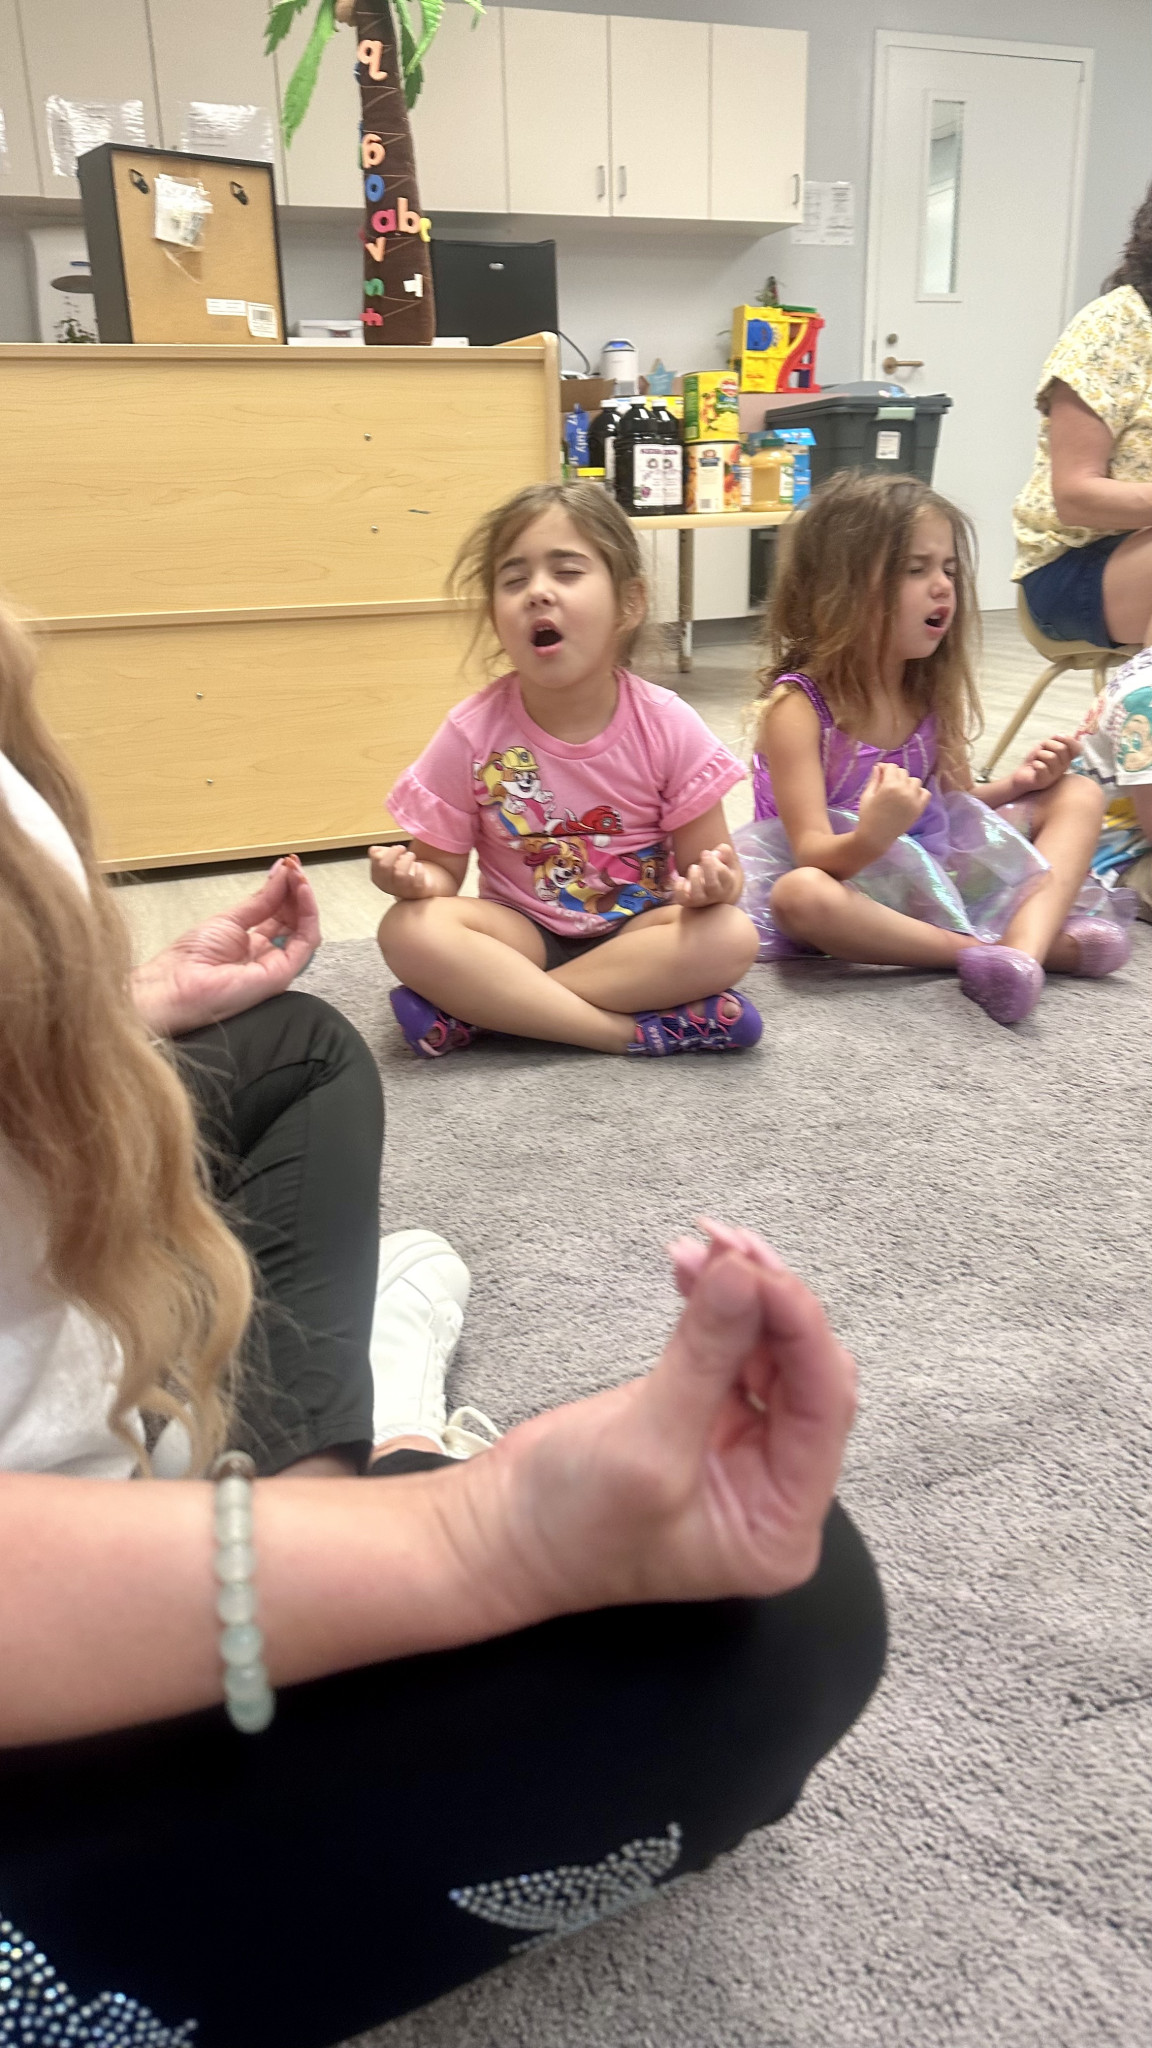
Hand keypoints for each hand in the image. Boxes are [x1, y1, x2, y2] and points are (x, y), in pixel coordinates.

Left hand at [130, 857, 319, 1036]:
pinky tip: (302, 890)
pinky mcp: (284, 972)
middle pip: (294, 921)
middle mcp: (269, 955)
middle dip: (296, 891)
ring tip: (298, 874)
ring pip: (305, 929)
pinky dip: (309, 913)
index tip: (287, 867)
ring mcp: (278, 966)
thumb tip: (281, 875)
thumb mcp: (230, 919)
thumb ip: (261, 900)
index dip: (285, 890)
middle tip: (295, 866)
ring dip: (305, 898)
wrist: (177, 984)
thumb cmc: (193, 955)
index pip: (280, 914)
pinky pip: (306, 940)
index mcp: (253, 945)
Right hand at [369, 844, 438, 899]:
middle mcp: (387, 887)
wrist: (421, 882)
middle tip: (403, 848)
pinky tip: (419, 866)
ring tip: (411, 855)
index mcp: (377, 878)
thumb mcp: (390, 858)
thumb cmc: (403, 868)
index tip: (396, 847)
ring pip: (400, 874)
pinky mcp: (416, 892)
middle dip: (394, 853)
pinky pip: (416, 880)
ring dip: (406, 860)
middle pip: (385, 867)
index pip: (377, 863)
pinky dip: (419, 869)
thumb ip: (379, 853)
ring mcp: (401, 891)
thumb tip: (374, 850)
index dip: (387, 852)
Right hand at [454, 1222, 856, 1625]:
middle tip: (732, 1249)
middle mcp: (777, 1485)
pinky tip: (694, 1267)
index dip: (802, 1332)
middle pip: (807, 1374)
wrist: (502, 1530)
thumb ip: (703, 1358)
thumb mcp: (644, 1446)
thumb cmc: (571, 1526)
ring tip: (707, 1245)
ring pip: (774, 1350)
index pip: (822, 1410)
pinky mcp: (709, 1412)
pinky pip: (735, 1346)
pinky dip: (719, 1304)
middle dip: (772, 1304)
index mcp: (782, 1523)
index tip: (761, 1271)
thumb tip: (743, 1276)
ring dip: (744, 1292)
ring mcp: (745, 1447)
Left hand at [671, 842, 742, 907]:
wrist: (716, 894)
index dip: (713, 862)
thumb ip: (726, 853)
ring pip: (697, 895)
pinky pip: (682, 899)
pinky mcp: (688, 902)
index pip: (723, 874)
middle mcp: (715, 895)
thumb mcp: (728, 862)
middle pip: (712, 886)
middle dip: (707, 869)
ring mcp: (701, 900)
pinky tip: (680, 878)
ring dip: (694, 879)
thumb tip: (718, 851)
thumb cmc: (721, 873)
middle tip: (703, 854)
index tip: (706, 852)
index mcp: (727, 883)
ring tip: (693, 867)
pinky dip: (679, 889)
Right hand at [855, 762, 929, 853]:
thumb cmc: (867, 816)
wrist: (876, 837)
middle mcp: (904, 790)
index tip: (880, 772)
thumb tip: (878, 767)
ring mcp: (914, 799)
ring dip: (907, 782)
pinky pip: (925, 793)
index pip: (891, 767)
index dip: (885, 767)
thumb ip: (874, 780)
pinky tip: (910, 796)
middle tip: (888, 783)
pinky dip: (919, 792)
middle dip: (895, 774)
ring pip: (915, 781)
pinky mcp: (919, 808)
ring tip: (899, 790)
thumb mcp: (867, 796)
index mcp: (889, 785)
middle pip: (903, 772)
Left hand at [1005, 734, 1076, 795]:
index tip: (1057, 737)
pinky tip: (1034, 767)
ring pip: (1051, 757)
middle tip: (1042, 751)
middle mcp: (1064, 767)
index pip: (1077, 748)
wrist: (1022, 773)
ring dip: (1040, 754)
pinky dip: (1035, 763)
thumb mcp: (1047, 745)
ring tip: (1037, 760)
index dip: (1068, 739)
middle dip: (1048, 745)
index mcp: (1067, 758)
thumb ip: (1057, 739)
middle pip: (1061, 749)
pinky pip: (1042, 767)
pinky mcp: (1044, 781)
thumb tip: (1064, 735)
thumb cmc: (1036, 759)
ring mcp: (1055, 775)